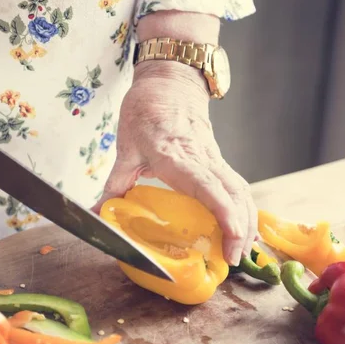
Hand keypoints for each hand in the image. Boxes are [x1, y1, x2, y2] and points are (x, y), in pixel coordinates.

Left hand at [92, 61, 256, 265]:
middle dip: (240, 228)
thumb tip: (96, 213)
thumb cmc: (146, 111)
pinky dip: (245, 209)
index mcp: (177, 156)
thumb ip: (115, 182)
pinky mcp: (219, 161)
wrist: (169, 83)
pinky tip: (244, 229)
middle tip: (232, 260)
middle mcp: (202, 158)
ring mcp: (215, 158)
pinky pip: (238, 187)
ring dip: (247, 221)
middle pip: (234, 194)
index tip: (231, 237)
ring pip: (241, 191)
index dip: (224, 213)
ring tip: (241, 251)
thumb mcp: (126, 147)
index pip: (209, 186)